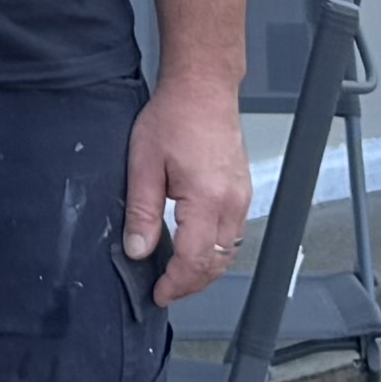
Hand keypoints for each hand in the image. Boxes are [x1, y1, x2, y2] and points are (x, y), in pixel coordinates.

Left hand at [125, 78, 254, 308]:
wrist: (203, 88)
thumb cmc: (175, 115)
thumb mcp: (143, 164)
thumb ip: (142, 211)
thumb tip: (138, 249)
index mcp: (208, 199)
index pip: (195, 260)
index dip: (176, 284)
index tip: (159, 293)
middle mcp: (232, 202)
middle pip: (217, 263)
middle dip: (191, 284)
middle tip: (165, 290)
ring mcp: (242, 197)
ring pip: (229, 252)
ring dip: (205, 269)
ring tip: (177, 275)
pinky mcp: (242, 190)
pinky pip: (233, 233)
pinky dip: (215, 249)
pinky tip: (195, 247)